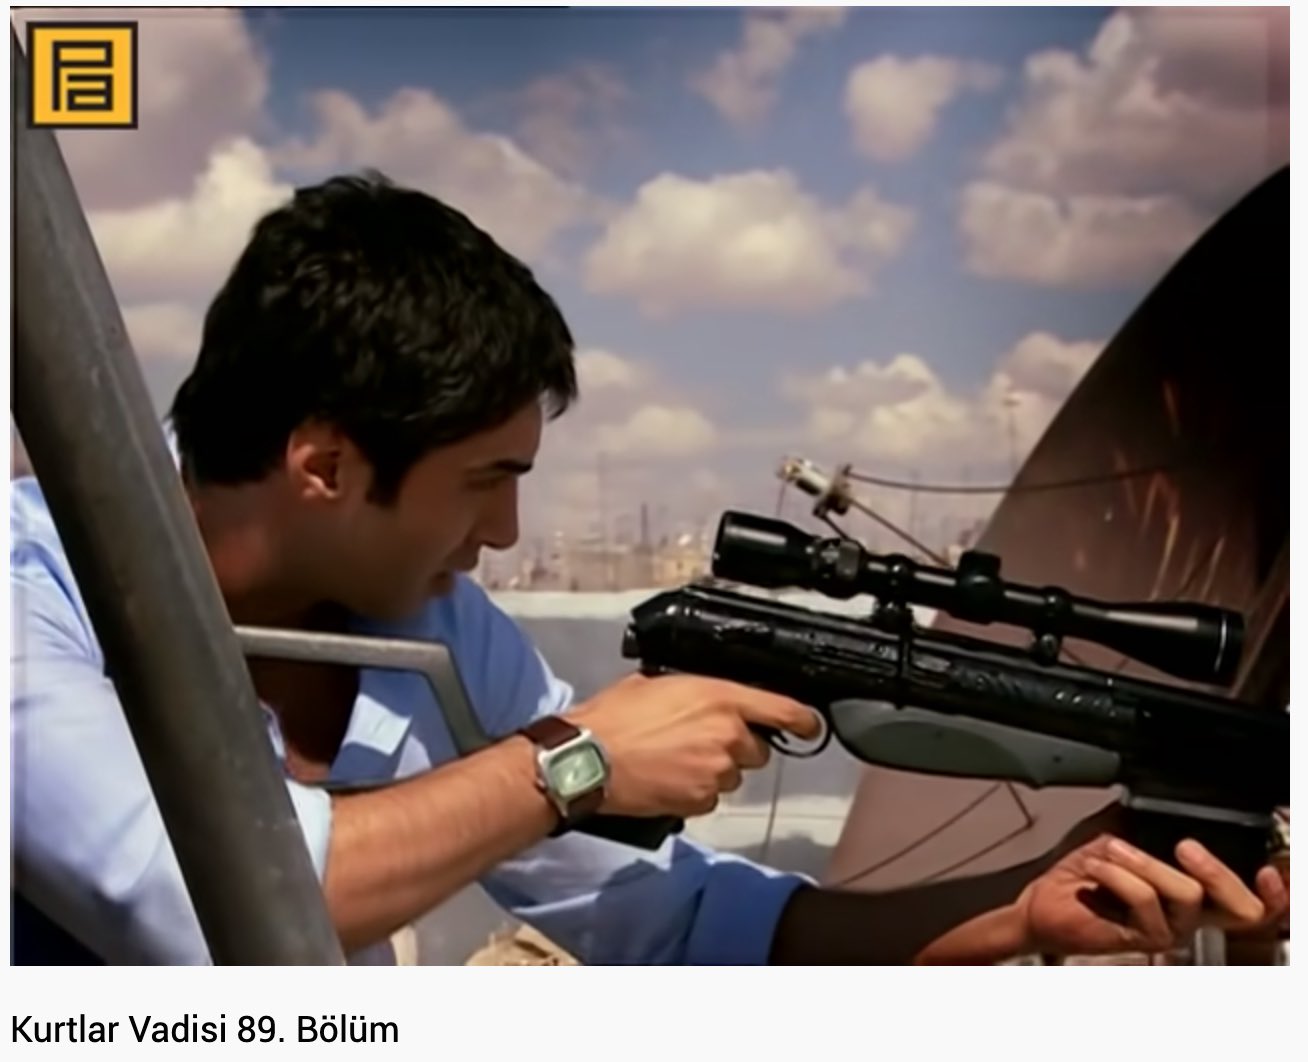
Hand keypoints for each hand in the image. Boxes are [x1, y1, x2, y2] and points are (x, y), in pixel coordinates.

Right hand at [567, 672, 820, 817]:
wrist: (588, 759)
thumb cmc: (615, 715)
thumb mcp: (656, 683)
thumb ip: (692, 691)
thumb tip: (700, 698)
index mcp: (721, 697)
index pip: (783, 710)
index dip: (803, 721)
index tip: (810, 727)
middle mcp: (729, 735)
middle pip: (757, 750)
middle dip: (737, 748)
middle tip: (701, 743)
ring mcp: (717, 772)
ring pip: (733, 775)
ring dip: (715, 770)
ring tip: (677, 763)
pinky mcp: (701, 800)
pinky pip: (711, 797)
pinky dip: (696, 792)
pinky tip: (669, 781)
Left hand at [1014, 834, 1288, 957]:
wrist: (1044, 899)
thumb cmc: (1084, 871)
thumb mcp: (1120, 830)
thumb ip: (1148, 818)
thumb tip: (1163, 791)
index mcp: (1196, 890)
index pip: (1252, 900)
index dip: (1274, 892)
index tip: (1268, 870)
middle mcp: (1192, 915)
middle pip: (1242, 909)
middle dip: (1220, 872)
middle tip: (1187, 846)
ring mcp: (1170, 930)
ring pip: (1187, 894)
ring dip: (1144, 861)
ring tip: (1111, 848)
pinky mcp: (1143, 940)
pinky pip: (1144, 900)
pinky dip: (1118, 874)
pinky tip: (1095, 867)